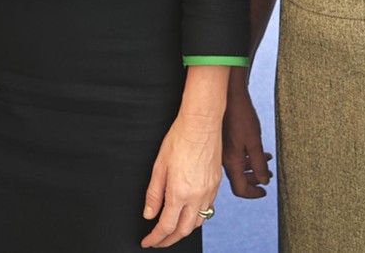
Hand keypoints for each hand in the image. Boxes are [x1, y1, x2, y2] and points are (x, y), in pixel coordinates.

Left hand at [140, 109, 222, 247]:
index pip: (166, 226)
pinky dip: (196, 216)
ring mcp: (209, 191)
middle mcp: (197, 196)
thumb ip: (154, 194)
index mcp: (180, 193)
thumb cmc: (179, 139)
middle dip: (169, 240)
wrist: (202, 124)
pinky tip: (189, 212)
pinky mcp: (217, 185)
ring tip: (172, 229)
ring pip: (198, 222)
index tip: (148, 242)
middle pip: (184, 230)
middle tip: (158, 241)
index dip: (156, 238)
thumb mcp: (159, 166)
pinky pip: (208, 209)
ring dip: (184, 230)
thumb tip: (149, 214)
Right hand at [221, 70, 272, 197]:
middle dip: (255, 180)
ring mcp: (223, 150)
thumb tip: (263, 181)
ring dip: (253, 167)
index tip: (265, 191)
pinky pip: (236, 156)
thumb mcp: (255, 142)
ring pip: (238, 167)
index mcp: (231, 162)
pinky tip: (258, 150)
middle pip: (239, 179)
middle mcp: (224, 159)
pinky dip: (248, 157)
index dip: (253, 193)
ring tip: (267, 160)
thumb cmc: (242, 116)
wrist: (229, 95)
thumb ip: (259, 164)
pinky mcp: (224, 142)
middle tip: (268, 176)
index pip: (240, 189)